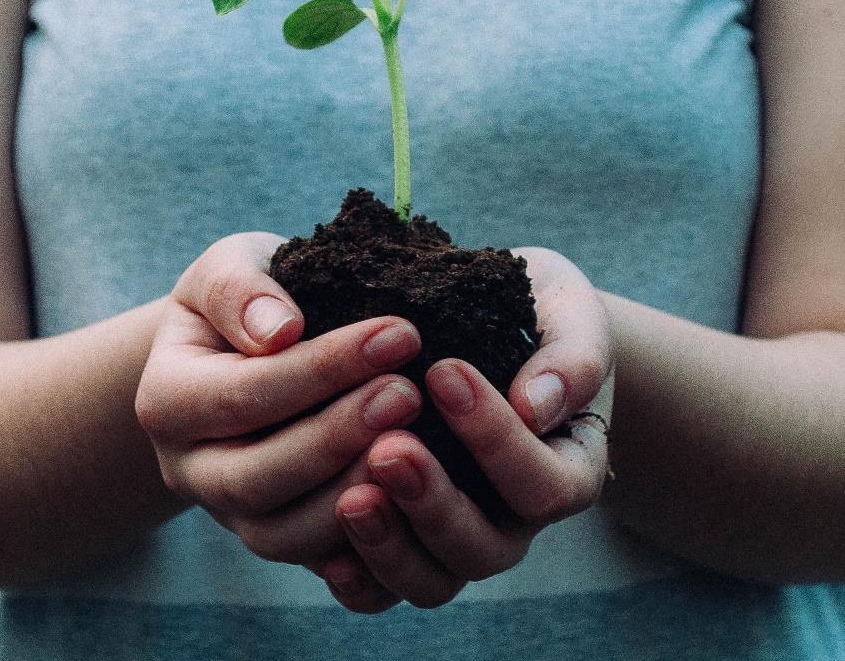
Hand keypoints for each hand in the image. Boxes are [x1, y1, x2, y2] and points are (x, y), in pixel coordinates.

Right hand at [135, 232, 423, 566]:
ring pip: (283, 534)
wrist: (242, 348)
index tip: (398, 333)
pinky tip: (413, 502)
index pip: (243, 394)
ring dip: (353, 493)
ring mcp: (230, 513)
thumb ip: (240, 289)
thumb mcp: (228, 267)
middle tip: (409, 393)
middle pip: (257, 476)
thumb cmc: (244, 300)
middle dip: (339, 436)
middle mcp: (189, 468)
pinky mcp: (276, 535)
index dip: (323, 369)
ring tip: (417, 444)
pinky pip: (316, 562)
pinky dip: (364, 544)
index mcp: (167, 399)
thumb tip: (279, 330)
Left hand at [319, 247, 613, 612]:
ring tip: (350, 499)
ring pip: (433, 580)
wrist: (497, 319)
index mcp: (568, 468)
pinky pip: (386, 589)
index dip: (495, 439)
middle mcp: (515, 517)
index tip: (444, 371)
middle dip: (434, 502)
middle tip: (388, 448)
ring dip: (390, 546)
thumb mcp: (571, 315)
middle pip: (484, 548)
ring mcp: (460, 534)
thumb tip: (535, 406)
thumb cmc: (540, 313)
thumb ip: (572, 357)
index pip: (543, 484)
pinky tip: (329, 553)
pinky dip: (360, 579)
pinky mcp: (409, 538)